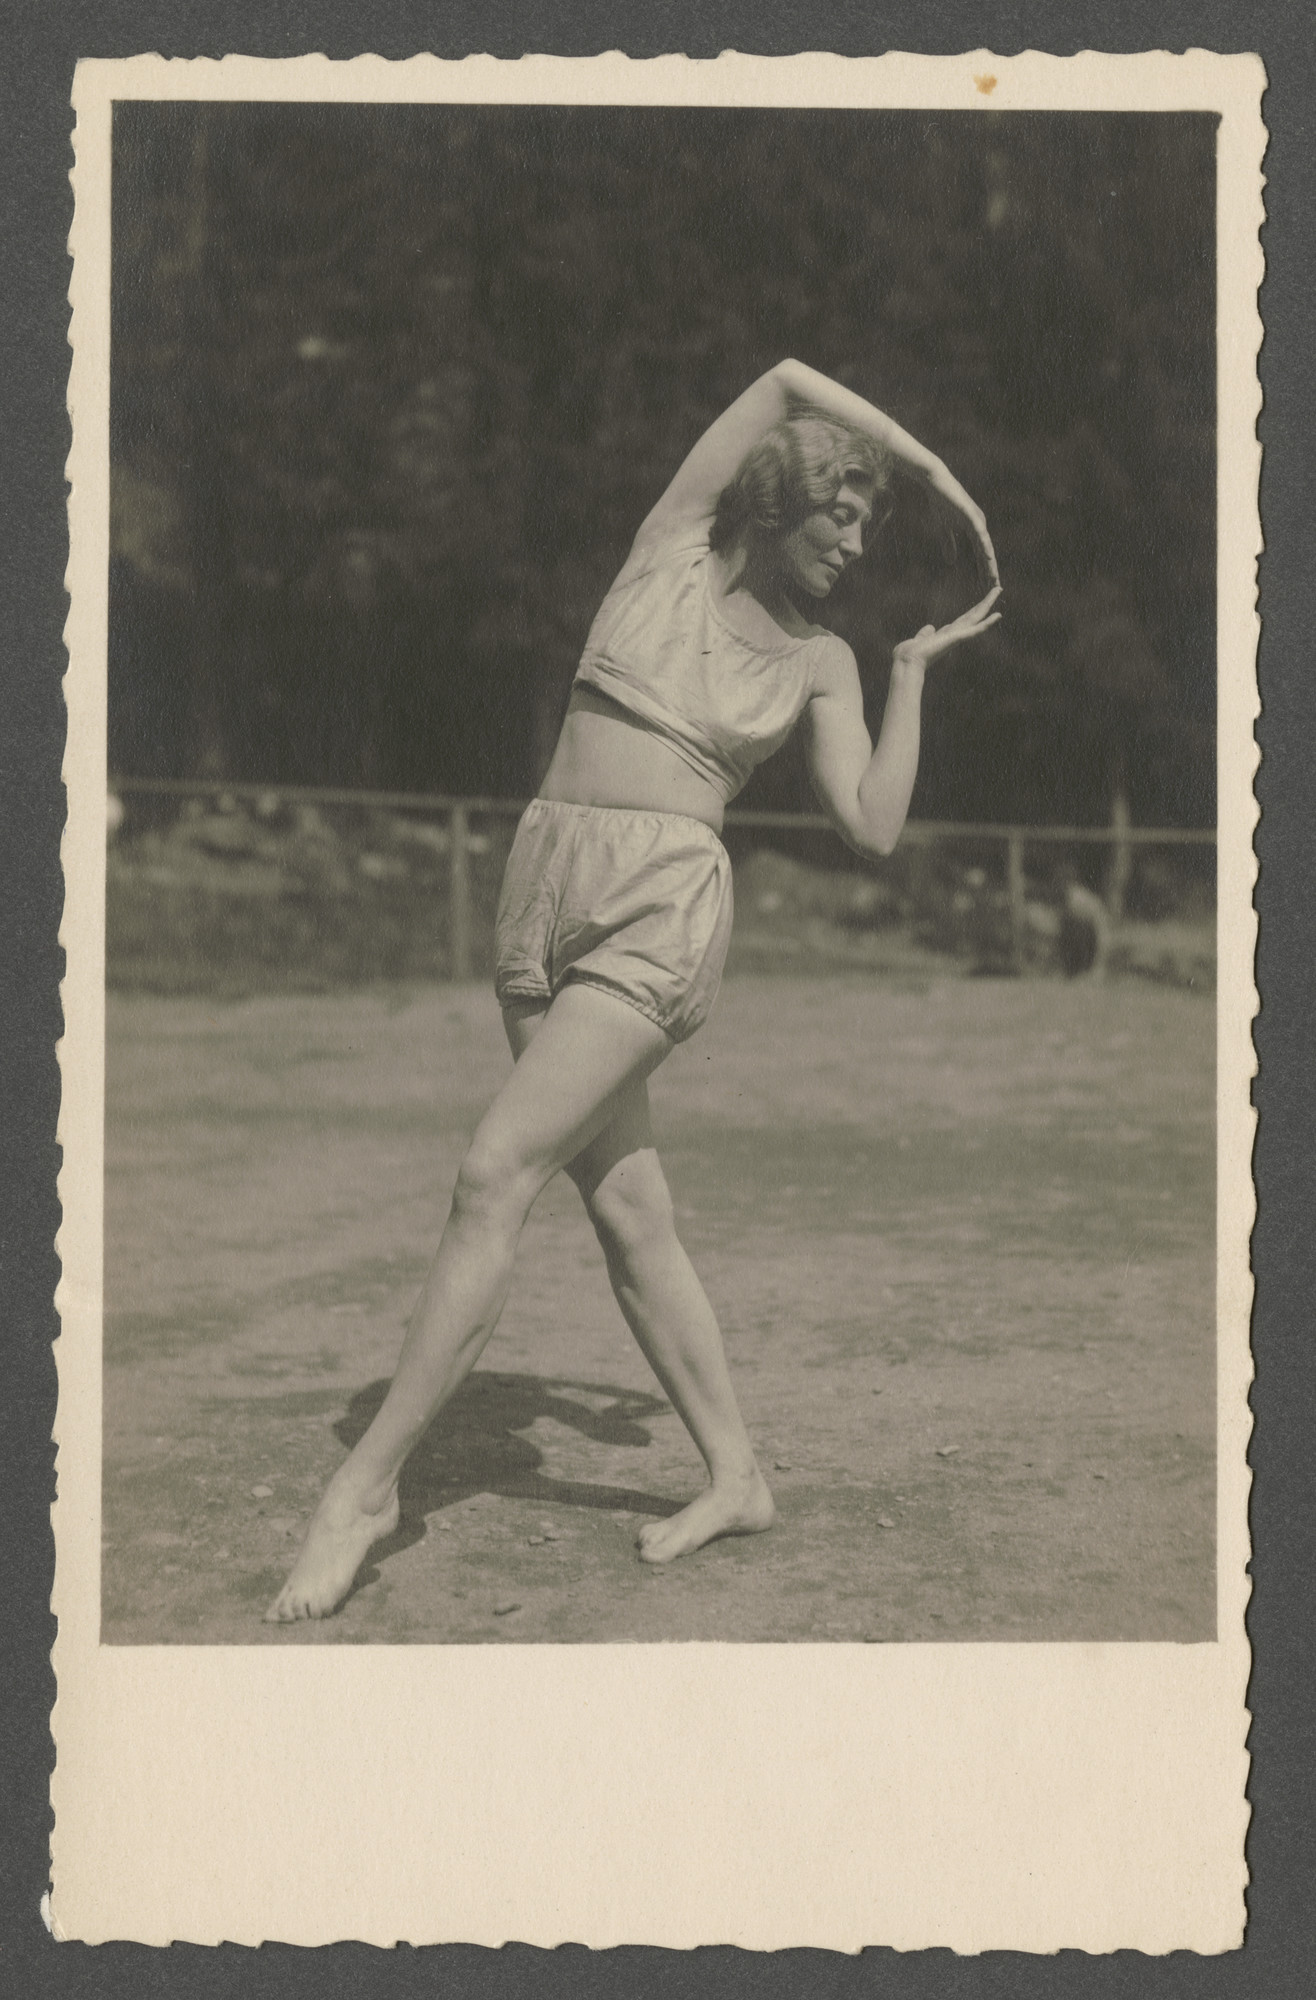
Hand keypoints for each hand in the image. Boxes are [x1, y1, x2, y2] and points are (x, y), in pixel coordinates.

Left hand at [893, 586, 1002, 669]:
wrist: (906, 663)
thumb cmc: (909, 656)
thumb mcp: (918, 640)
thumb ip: (925, 634)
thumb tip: (930, 628)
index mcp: (945, 636)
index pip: (962, 621)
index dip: (973, 613)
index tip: (981, 606)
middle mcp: (954, 635)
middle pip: (973, 616)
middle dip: (985, 602)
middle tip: (997, 589)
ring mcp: (957, 637)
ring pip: (976, 617)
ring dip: (988, 603)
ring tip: (998, 589)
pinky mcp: (957, 638)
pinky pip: (975, 630)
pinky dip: (987, 623)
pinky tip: (998, 615)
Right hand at [925, 462, 999, 586]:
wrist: (935, 482)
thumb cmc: (939, 502)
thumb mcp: (943, 528)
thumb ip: (949, 544)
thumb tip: (952, 561)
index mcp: (974, 529)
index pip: (981, 554)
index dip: (983, 570)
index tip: (985, 585)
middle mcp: (980, 525)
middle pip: (987, 553)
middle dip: (990, 571)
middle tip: (994, 588)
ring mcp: (977, 520)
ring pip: (986, 547)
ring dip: (990, 564)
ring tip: (994, 580)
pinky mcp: (972, 515)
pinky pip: (980, 536)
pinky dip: (985, 548)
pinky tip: (989, 559)